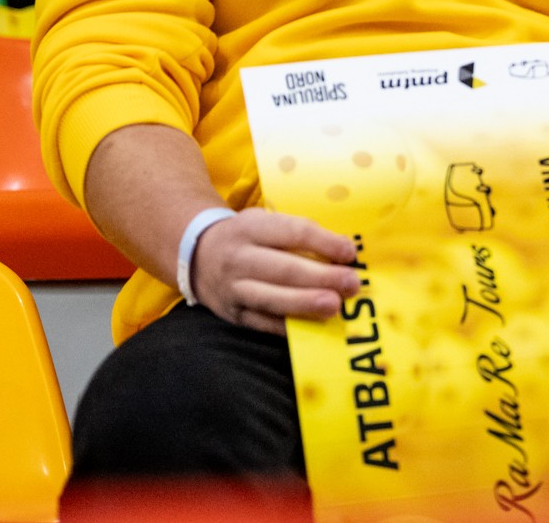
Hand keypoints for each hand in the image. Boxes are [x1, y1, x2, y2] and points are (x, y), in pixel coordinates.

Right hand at [187, 208, 362, 334]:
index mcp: (251, 227)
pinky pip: (263, 323)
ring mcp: (233, 289)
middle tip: (351, 284)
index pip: (293, 232)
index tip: (350, 252)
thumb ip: (297, 234)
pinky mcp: (232, 314)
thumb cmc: (247, 237)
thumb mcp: (265, 222)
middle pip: (284, 269)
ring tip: (334, 306)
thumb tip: (343, 253)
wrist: (197, 254)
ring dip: (306, 304)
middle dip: (321, 277)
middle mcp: (238, 258)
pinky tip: (313, 325)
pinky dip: (289, 326)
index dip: (324, 242)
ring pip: (272, 299)